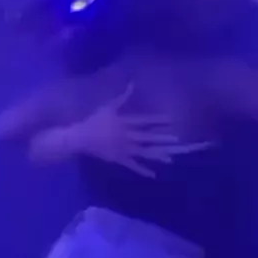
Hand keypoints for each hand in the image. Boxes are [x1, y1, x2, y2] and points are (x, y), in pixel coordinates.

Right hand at [77, 85, 209, 177]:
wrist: (81, 138)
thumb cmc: (94, 121)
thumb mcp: (108, 107)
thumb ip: (122, 97)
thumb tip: (132, 83)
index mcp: (124, 123)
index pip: (144, 121)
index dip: (157, 120)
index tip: (171, 120)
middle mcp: (126, 137)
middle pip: (146, 137)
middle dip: (161, 138)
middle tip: (176, 139)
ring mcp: (123, 150)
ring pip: (143, 153)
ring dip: (156, 155)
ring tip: (170, 158)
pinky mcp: (119, 160)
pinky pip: (133, 166)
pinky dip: (142, 170)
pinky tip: (153, 175)